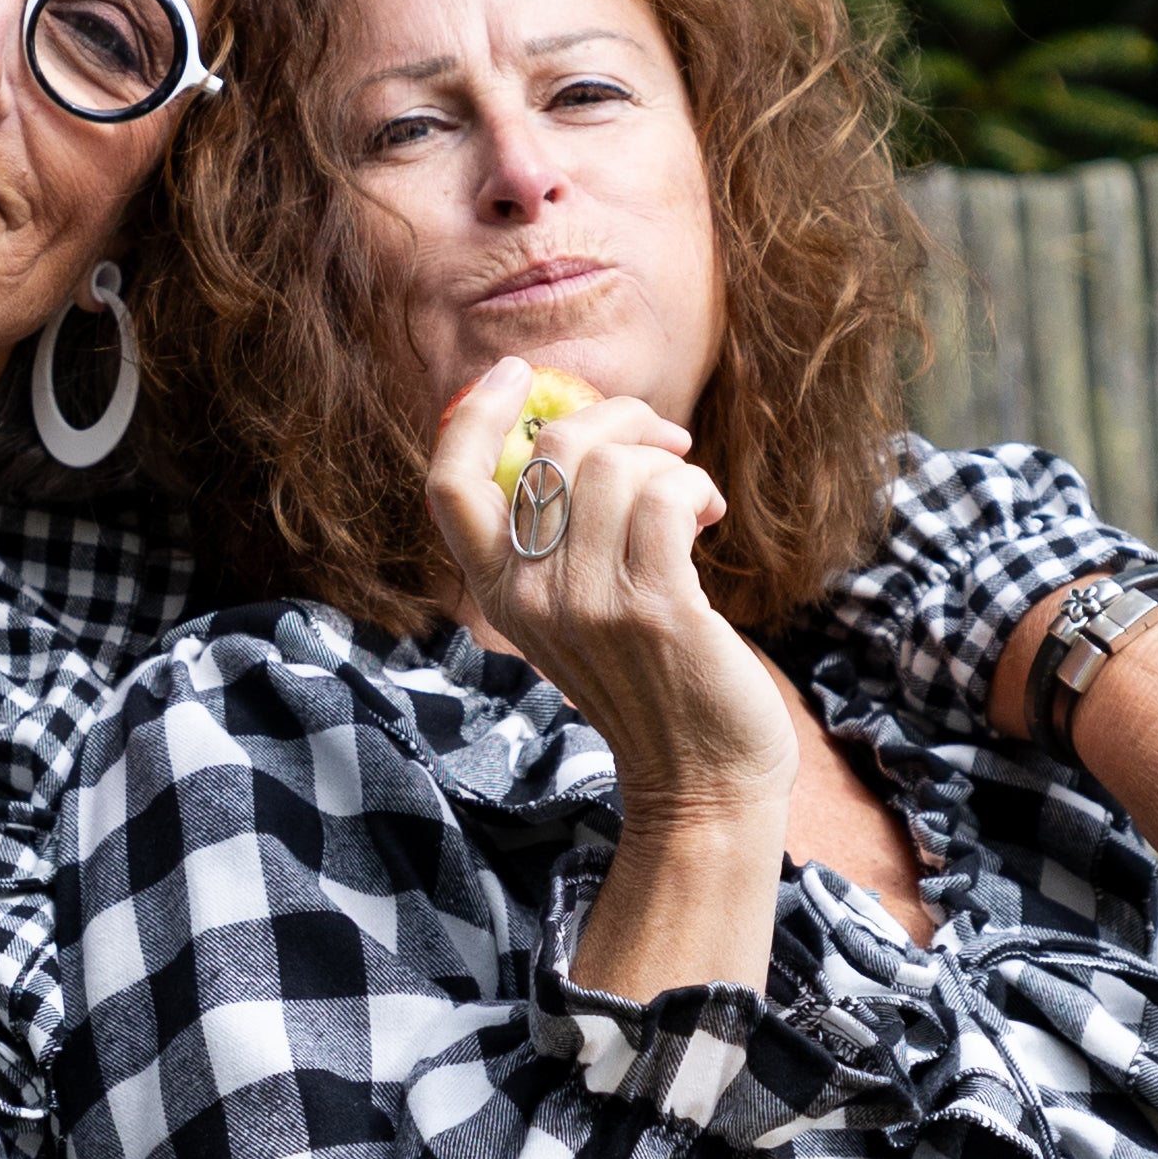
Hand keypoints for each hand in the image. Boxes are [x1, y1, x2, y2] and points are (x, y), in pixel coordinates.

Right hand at [430, 358, 795, 828]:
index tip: (517, 375)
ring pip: (617, 465)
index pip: (449, 485)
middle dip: (621, 419)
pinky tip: (708, 519)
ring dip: (670, 462)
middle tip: (667, 440)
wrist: (702, 784)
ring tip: (693, 500)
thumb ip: (559, 543)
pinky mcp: (653, 607)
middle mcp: (528, 598)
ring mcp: (588, 604)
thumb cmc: (651, 687)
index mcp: (496, 595)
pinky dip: (696, 488)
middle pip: (553, 450)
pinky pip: (667, 493)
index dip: (474, 414)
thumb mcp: (576, 615)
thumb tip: (586, 434)